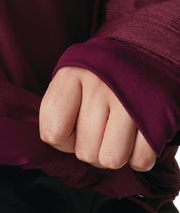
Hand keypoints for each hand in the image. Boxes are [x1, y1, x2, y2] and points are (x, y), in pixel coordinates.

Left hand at [39, 66, 155, 171]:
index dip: (63, 141)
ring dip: (115, 155)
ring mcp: (130, 100)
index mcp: (71, 75)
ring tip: (118, 135)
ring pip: (111, 160)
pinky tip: (137, 137)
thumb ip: (58, 111)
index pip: (52, 133)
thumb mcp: (71, 79)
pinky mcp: (159, 114)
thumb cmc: (100, 76)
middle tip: (101, 129)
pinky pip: (141, 160)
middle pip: (84, 152)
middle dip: (93, 149)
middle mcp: (99, 85)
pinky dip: (139, 156)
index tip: (73, 128)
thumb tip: (57, 142)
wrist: (147, 52)